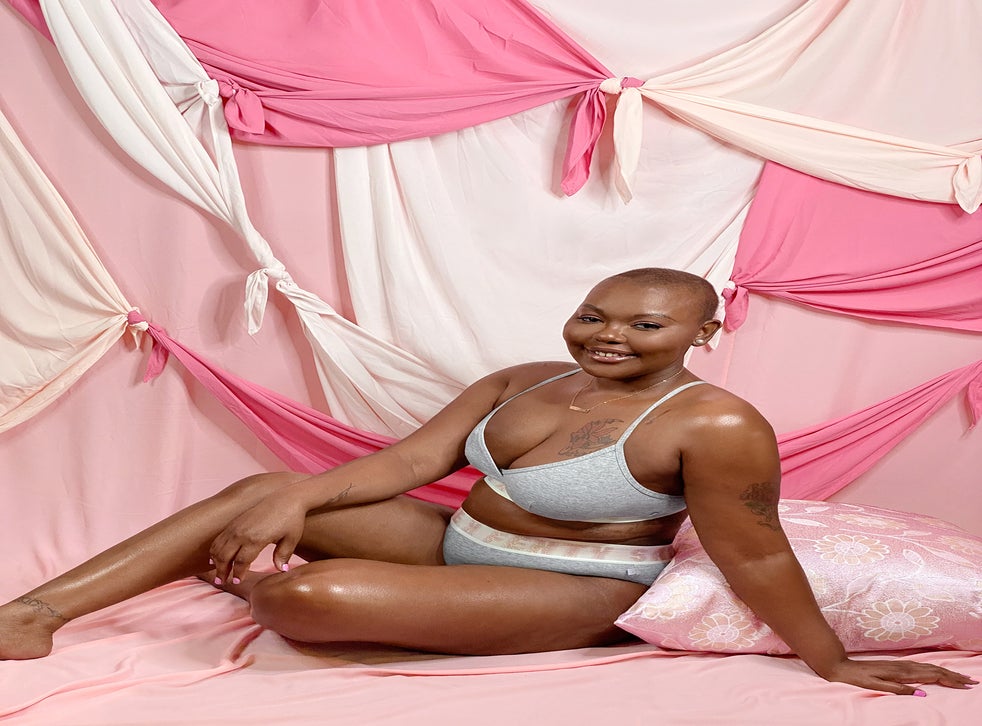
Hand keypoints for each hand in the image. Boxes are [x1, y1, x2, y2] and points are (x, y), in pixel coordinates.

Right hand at [209, 496, 307, 582]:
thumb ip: (283, 556)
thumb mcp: (291, 539)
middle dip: (222, 570)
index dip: (237, 574)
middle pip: (225, 556)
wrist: (288, 496)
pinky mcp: (236, 521)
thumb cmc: (292, 518)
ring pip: (219, 546)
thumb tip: (280, 570)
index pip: (241, 562)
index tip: (237, 581)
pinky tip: (216, 556)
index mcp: (256, 539)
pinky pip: (220, 537)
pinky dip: (215, 548)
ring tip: (218, 572)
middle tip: (222, 581)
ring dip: (216, 560)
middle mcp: (243, 532)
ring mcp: (237, 525)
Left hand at [821, 657, 978, 695]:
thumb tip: (920, 693)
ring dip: (944, 672)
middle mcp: (901, 667)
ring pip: (927, 668)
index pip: (931, 676)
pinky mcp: (893, 666)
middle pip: (933, 670)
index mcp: (900, 673)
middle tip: (971, 681)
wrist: (838, 666)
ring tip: (959, 677)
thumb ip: (897, 689)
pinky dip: (931, 669)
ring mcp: (898, 665)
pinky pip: (918, 667)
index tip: (965, 684)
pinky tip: (935, 671)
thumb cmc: (855, 678)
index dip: (949, 680)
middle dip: (952, 676)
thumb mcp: (875, 686)